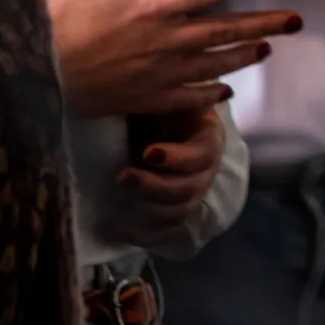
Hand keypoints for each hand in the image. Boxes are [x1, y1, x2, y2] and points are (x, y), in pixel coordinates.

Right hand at [47, 0, 300, 119]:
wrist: (28, 74)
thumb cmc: (49, 18)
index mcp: (153, 6)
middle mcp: (165, 41)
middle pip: (227, 30)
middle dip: (266, 23)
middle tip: (298, 20)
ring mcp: (159, 74)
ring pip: (216, 65)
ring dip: (245, 55)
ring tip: (268, 48)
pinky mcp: (146, 99)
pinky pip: (189, 99)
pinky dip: (212, 93)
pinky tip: (226, 89)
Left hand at [113, 102, 226, 228]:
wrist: (153, 123)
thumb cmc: (156, 106)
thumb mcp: (162, 95)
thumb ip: (161, 96)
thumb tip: (144, 89)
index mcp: (206, 139)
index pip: (202, 156)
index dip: (177, 159)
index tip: (147, 153)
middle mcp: (204, 171)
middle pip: (189, 190)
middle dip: (154, 188)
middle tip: (122, 177)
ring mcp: (190, 193)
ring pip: (178, 213)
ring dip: (147, 211)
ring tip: (118, 200)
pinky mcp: (173, 211)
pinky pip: (166, 232)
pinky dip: (145, 236)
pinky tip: (119, 230)